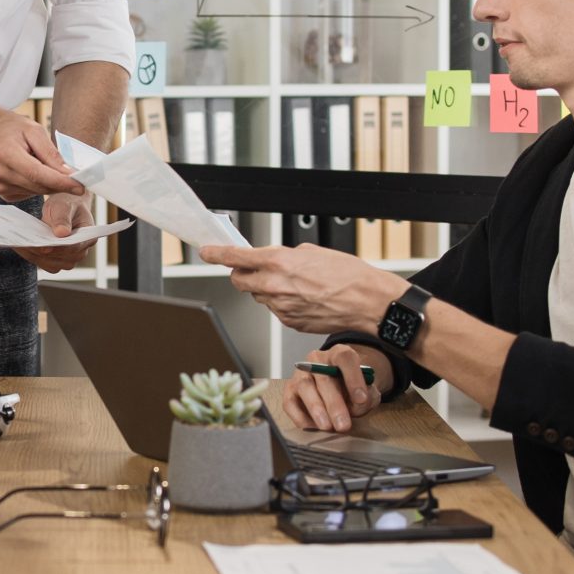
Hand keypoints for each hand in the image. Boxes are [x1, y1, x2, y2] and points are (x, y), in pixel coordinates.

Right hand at [0, 107, 85, 201]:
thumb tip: (68, 172)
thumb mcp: (33, 129)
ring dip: (50, 183)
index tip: (80, 186)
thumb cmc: (10, 127)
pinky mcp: (1, 193)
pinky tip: (34, 171)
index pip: (38, 174)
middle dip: (61, 184)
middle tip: (78, 178)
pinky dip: (38, 185)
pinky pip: (29, 194)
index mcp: (5, 154)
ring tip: (47, 164)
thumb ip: (51, 152)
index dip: (61, 182)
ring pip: (36, 191)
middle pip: (39, 185)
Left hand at [12, 191, 96, 272]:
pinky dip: (30, 255)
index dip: (56, 247)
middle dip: (41, 250)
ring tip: (19, 243)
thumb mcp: (64, 205)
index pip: (72, 247)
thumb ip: (63, 218)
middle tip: (23, 242)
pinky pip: (41, 263)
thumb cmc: (66, 204)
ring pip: (48, 263)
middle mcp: (80, 253)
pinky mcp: (55, 262)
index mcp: (88, 238)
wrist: (64, 208)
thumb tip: (62, 233)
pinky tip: (21, 245)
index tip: (41, 245)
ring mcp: (68, 260)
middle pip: (59, 258)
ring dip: (33, 254)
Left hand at [202, 244, 404, 334]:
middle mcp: (274, 286)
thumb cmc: (347, 275)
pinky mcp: (289, 322)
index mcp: (278, 263)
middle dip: (242, 274)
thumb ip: (285, 256)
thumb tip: (274, 259)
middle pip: (239, 281)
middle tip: (254, 268)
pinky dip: (282, 303)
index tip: (206, 252)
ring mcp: (280, 307)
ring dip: (267, 289)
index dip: (216, 254)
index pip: (234, 258)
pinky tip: (303, 298)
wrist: (367, 302)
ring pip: (259, 296)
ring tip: (294, 284)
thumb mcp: (312, 252)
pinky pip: (276, 310)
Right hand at [282, 346, 382, 431]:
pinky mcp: (289, 390)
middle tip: (343, 425)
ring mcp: (301, 374)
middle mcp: (317, 360)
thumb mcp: (367, 390)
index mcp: (339, 354)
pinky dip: (301, 417)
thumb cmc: (352, 388)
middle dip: (334, 404)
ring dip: (316, 409)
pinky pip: (289, 403)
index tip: (361, 399)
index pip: (345, 358)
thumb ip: (367, 396)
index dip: (353, 378)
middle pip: (324, 378)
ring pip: (305, 388)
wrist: (338, 386)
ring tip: (327, 427)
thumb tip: (357, 404)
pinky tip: (314, 427)